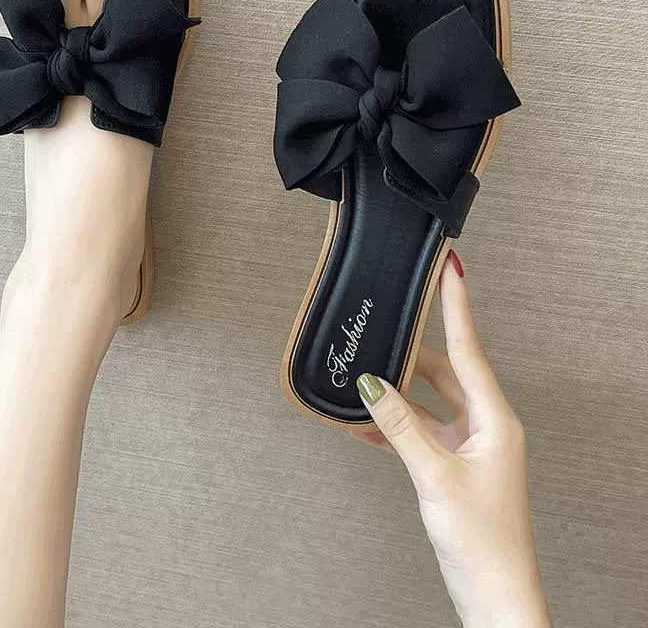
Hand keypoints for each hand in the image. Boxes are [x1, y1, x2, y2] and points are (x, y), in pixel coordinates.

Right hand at [357, 251, 550, 627]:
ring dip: (399, 393)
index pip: (469, 349)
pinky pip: (422, 430)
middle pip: (445, 371)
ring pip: (430, 401)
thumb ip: (400, 425)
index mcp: (495, 419)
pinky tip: (366, 424)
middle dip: (413, 351)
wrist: (493, 593)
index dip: (457, 306)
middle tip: (391, 323)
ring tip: (367, 377)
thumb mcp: (434, 475)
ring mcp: (471, 445)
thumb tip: (372, 384)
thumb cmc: (481, 541)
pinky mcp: (455, 463)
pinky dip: (396, 425)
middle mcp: (486, 425)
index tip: (450, 269)